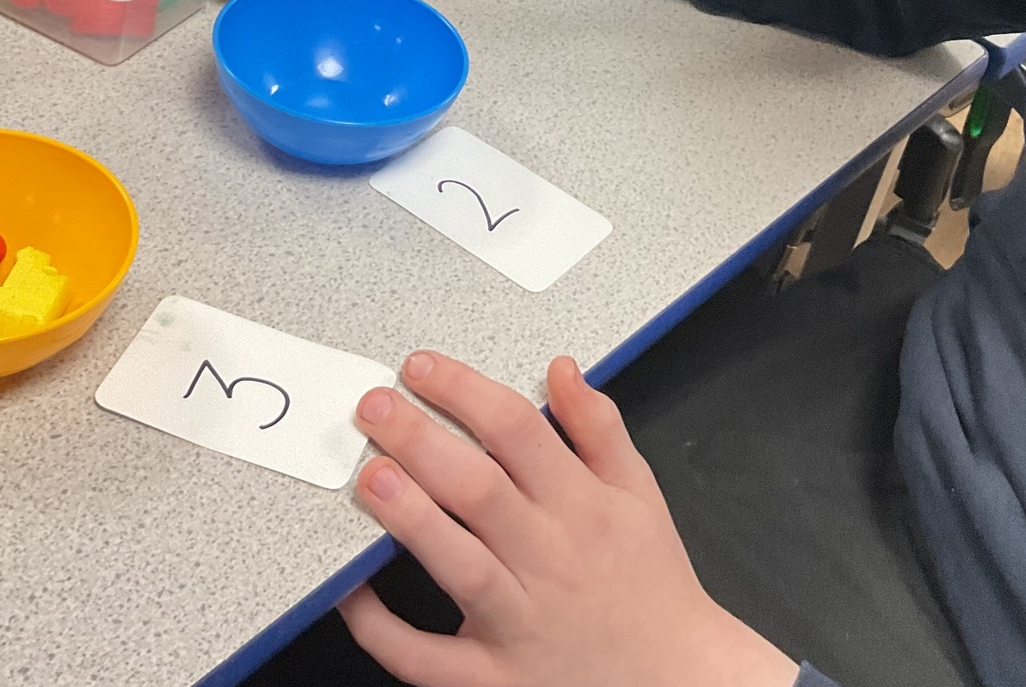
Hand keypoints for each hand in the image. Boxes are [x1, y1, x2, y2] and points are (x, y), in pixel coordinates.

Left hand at [340, 351, 799, 686]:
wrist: (675, 677)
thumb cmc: (651, 584)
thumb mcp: (641, 493)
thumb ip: (600, 427)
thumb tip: (561, 369)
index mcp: (583, 506)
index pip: (517, 430)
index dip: (464, 391)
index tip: (422, 369)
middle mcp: (549, 559)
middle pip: (478, 488)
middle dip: (420, 440)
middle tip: (375, 407)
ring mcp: (518, 621)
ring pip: (456, 564)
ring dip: (409, 517)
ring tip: (370, 475)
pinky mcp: (492, 677)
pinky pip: (427, 657)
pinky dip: (383, 628)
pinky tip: (351, 589)